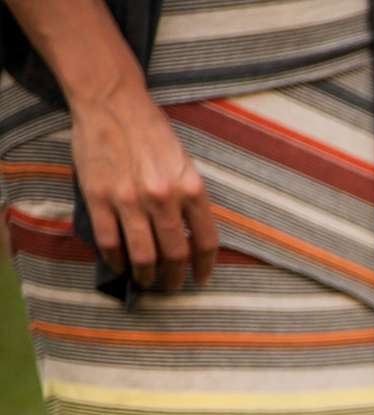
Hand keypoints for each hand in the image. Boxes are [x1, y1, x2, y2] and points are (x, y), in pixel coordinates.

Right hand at [68, 84, 216, 290]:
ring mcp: (130, 199)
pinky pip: (109, 241)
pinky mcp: (99, 197)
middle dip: (174, 278)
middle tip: (170, 286)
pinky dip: (115, 259)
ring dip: (146, 276)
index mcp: (192, 189)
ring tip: (146, 282)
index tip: (201, 280)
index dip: (205, 268)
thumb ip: (189, 197)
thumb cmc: (151, 130)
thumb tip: (191, 234)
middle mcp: (164, 198)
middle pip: (175, 255)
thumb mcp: (184, 163)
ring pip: (143, 255)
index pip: (206, 242)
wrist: (112, 102)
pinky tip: (118, 265)